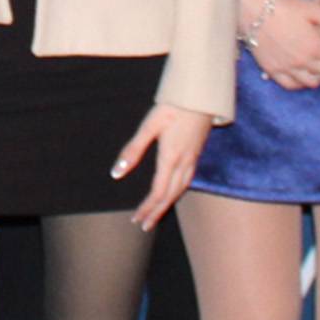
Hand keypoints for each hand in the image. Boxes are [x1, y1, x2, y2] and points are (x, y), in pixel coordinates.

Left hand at [113, 104, 215, 229]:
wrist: (203, 93)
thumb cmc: (174, 105)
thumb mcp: (150, 125)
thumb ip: (133, 150)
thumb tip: (117, 173)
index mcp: (171, 157)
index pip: (158, 192)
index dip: (147, 208)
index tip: (136, 219)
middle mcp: (184, 162)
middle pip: (170, 195)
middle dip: (156, 212)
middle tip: (144, 225)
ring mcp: (193, 158)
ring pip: (180, 189)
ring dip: (167, 204)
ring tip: (156, 215)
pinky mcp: (196, 153)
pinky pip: (187, 180)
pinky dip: (177, 193)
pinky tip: (172, 193)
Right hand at [244, 0, 319, 89]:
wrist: (253, 8)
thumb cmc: (285, 5)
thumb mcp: (315, 9)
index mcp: (316, 46)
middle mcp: (303, 61)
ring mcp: (287, 68)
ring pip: (311, 82)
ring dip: (319, 75)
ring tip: (317, 63)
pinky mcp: (272, 69)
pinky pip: (291, 85)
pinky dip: (300, 82)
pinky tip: (301, 72)